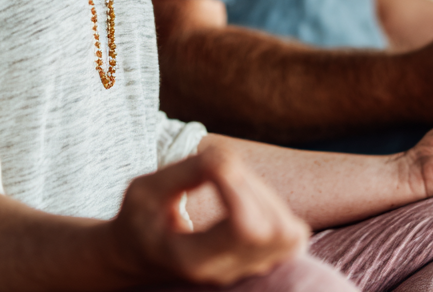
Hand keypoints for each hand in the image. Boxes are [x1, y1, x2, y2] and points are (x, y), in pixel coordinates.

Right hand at [102, 146, 307, 286]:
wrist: (138, 252)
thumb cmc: (140, 218)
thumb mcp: (145, 188)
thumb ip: (187, 172)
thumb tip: (229, 160)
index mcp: (192, 259)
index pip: (245, 228)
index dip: (239, 186)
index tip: (214, 165)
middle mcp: (224, 272)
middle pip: (271, 227)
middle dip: (253, 185)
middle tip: (220, 171)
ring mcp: (245, 271)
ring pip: (288, 232)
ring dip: (267, 195)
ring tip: (234, 185)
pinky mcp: (261, 263)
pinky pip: (294, 236)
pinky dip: (279, 209)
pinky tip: (249, 199)